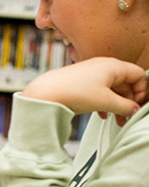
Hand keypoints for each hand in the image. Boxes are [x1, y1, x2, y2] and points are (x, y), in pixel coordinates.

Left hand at [21, 57, 147, 125]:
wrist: (46, 93)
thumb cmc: (75, 92)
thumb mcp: (106, 102)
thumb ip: (126, 107)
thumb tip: (135, 110)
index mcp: (113, 66)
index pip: (138, 74)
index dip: (141, 91)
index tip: (136, 105)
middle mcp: (103, 66)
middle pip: (126, 83)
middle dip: (128, 102)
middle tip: (127, 117)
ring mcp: (92, 73)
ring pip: (113, 89)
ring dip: (117, 105)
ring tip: (117, 120)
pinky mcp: (82, 81)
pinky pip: (100, 91)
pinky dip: (105, 102)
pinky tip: (102, 114)